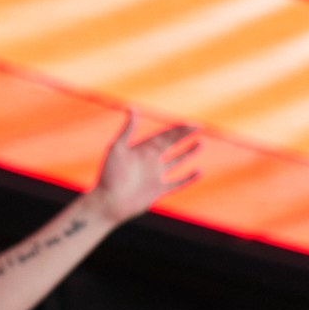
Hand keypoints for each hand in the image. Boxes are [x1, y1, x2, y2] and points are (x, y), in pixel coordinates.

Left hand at [85, 109, 200, 223]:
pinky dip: (188, 178)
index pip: (164, 135)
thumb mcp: (117, 148)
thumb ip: (127, 130)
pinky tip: (199, 171)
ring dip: (187, 152)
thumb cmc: (109, 174)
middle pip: (171, 144)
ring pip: (175, 161)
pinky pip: (177, 183)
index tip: (193, 123)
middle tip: (200, 127)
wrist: (108, 201)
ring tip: (200, 143)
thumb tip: (133, 108)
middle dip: (185, 135)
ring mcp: (155, 175)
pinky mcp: (158, 190)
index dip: (179, 128)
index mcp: (141, 149)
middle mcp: (149, 160)